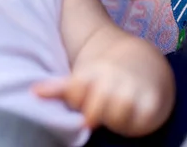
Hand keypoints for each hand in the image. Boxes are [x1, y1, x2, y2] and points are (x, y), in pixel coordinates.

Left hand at [33, 59, 169, 136]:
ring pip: (117, 114)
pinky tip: (130, 122)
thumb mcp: (84, 77)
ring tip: (113, 118)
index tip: (79, 100)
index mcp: (93, 74)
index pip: (75, 90)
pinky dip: (134, 125)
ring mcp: (134, 91)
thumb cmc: (106, 76)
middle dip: (92, 113)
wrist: (145, 60)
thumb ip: (59, 88)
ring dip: (113, 121)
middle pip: (95, 107)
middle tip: (95, 114)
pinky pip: (142, 122)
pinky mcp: (153, 104)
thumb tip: (33, 92)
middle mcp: (113, 80)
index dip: (74, 98)